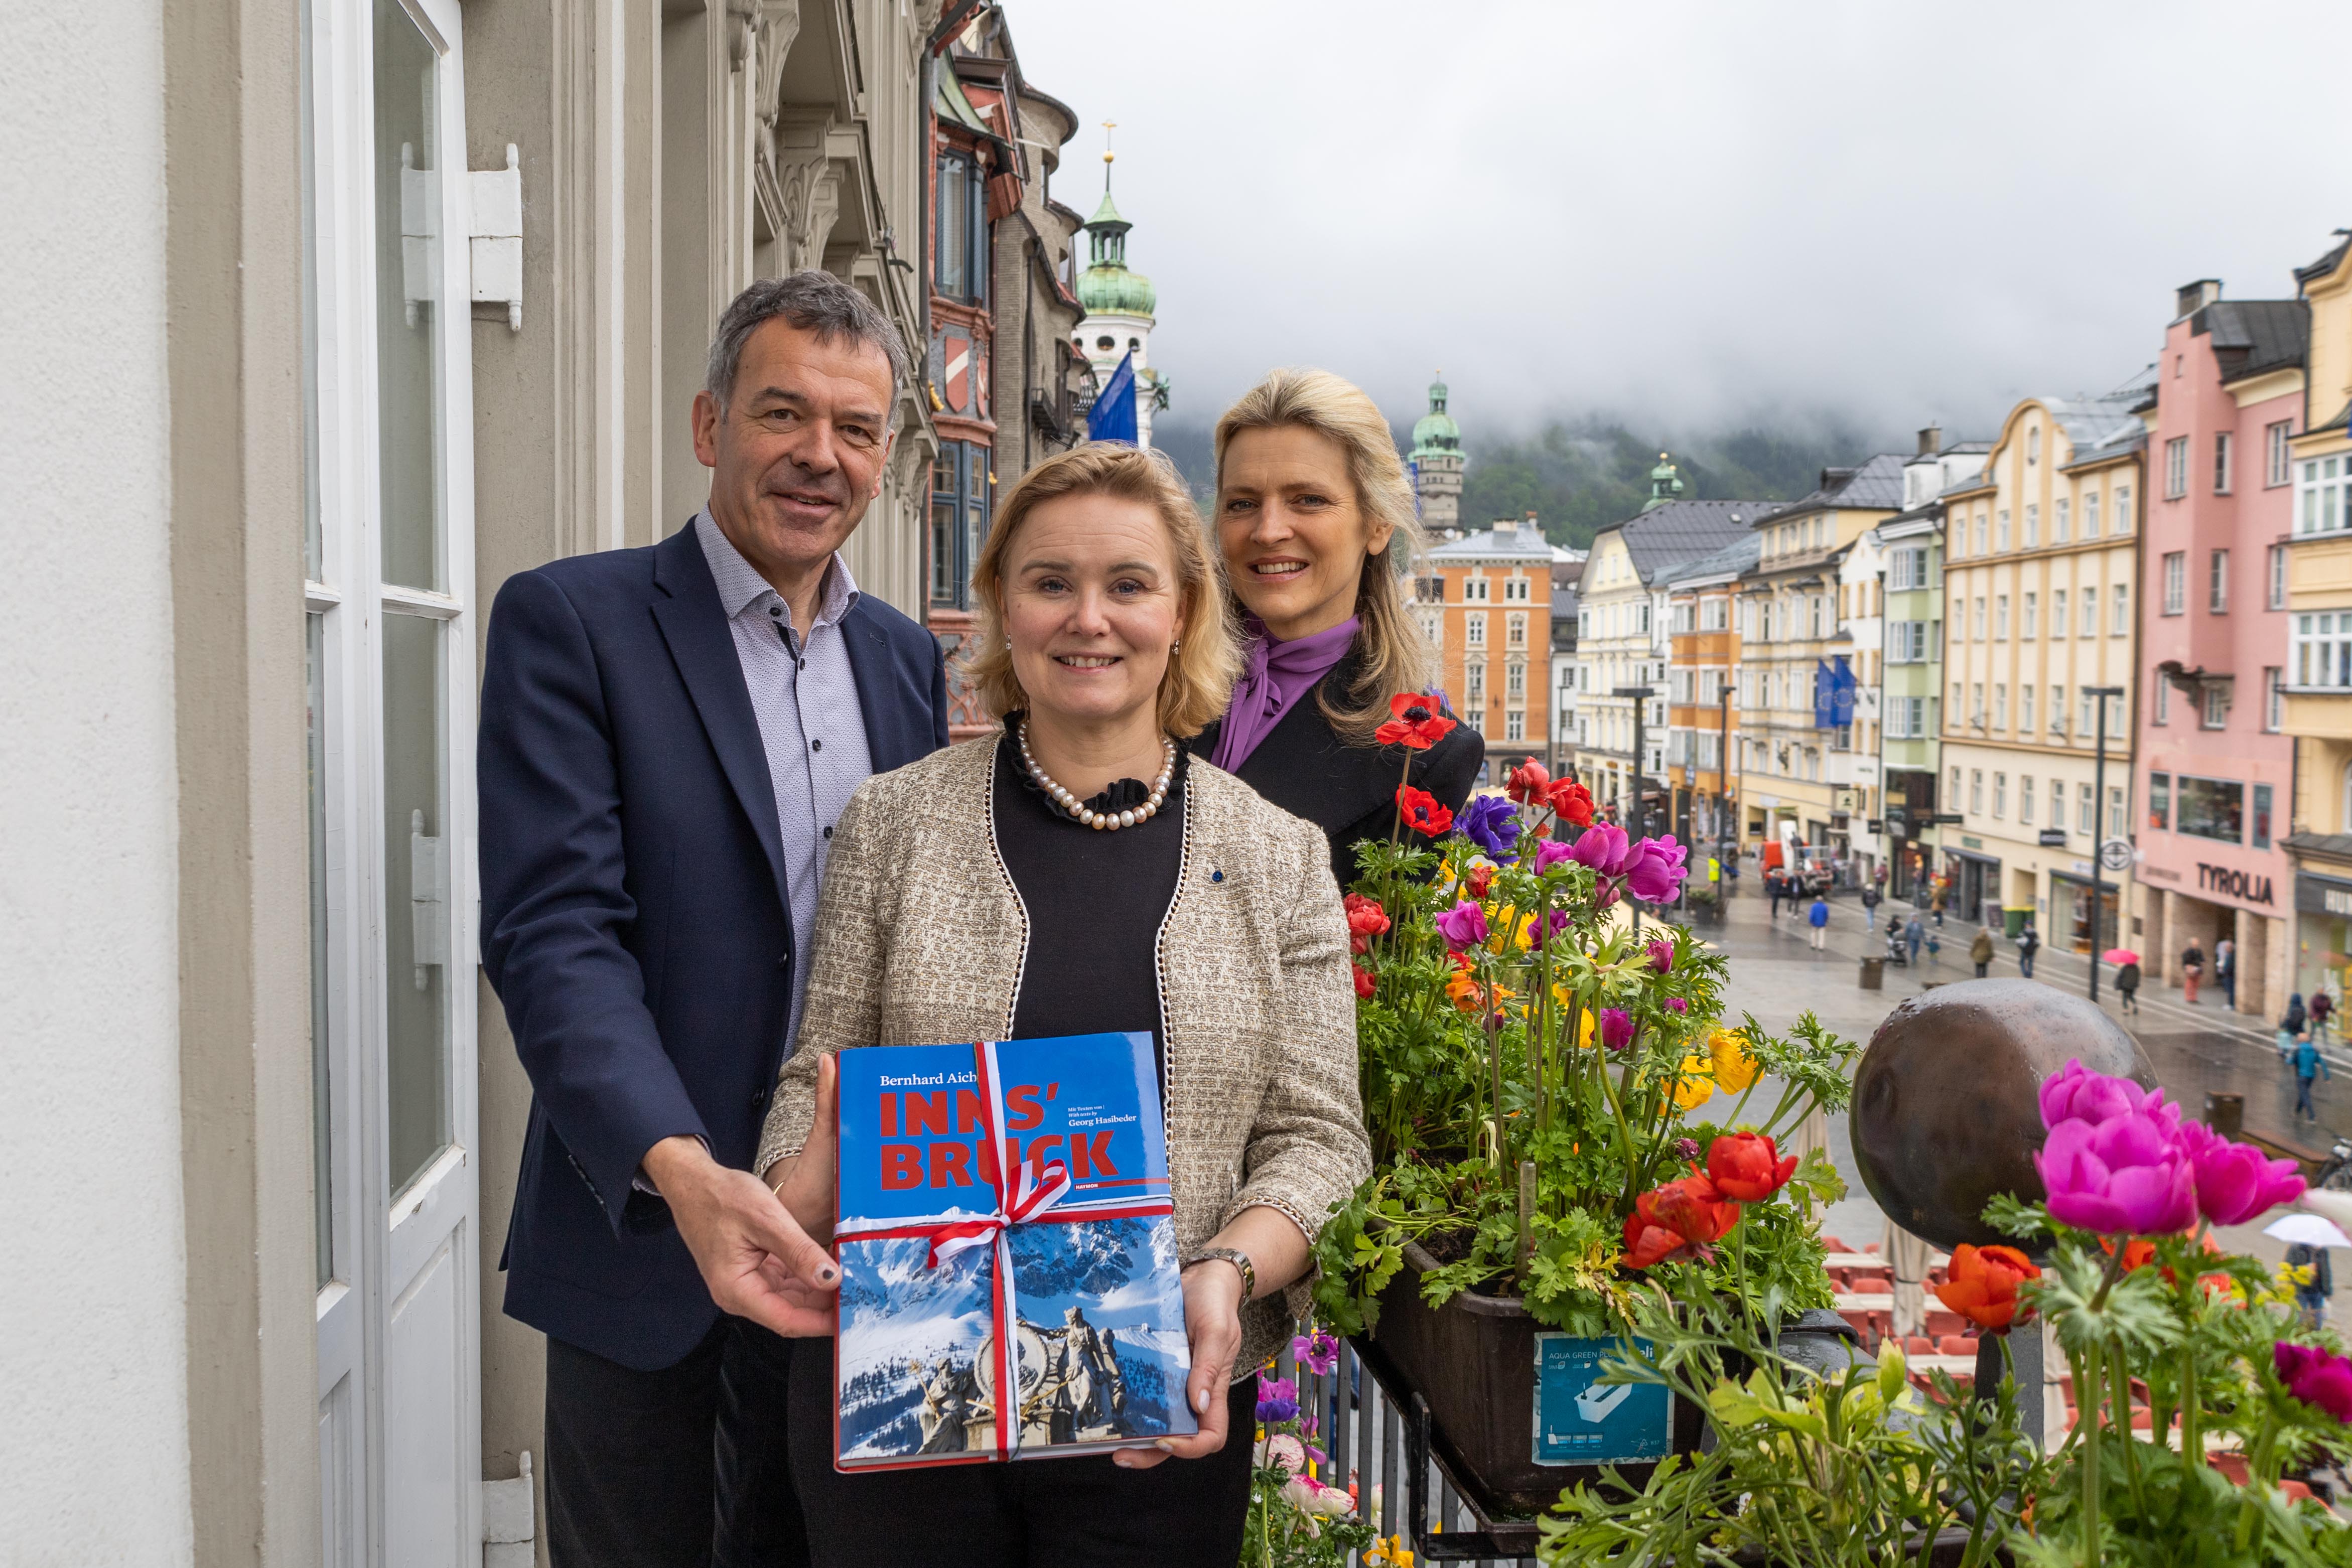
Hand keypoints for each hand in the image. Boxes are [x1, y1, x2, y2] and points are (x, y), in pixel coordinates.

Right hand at [646, 1055, 841, 1337]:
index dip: (822, 1323)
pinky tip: (829, 1268)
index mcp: (737, 1290)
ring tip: (854, 1282)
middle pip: (791, 1312)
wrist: (692, 1182)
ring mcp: (746, 1284)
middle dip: (825, 1307)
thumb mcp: (766, 1219)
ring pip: (790, 1298)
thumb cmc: (721, 1197)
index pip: (787, 1320)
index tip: (854, 1316)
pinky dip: (806, 1277)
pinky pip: (784, 1282)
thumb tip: (831, 1280)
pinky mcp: (752, 1272)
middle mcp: (740, 1295)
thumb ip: (799, 1251)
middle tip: (863, 1295)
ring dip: (818, 1292)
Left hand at [1114, 1257, 1242, 1469]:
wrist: (1202, 1278)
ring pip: (1159, 1423)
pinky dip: (1130, 1409)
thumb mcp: (1216, 1330)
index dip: (1191, 1448)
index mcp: (1213, 1389)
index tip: (1167, 1440)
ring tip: (1110, 1443)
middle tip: (1121, 1455)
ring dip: (1138, 1439)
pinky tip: (1110, 1409)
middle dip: (1152, 1453)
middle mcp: (1193, 1393)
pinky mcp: (1158, 1370)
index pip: (1211, 1436)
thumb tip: (1198, 1405)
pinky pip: (1146, 1396)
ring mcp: (1175, 1384)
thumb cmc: (1215, 1303)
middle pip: (1180, 1439)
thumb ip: (1207, 1367)